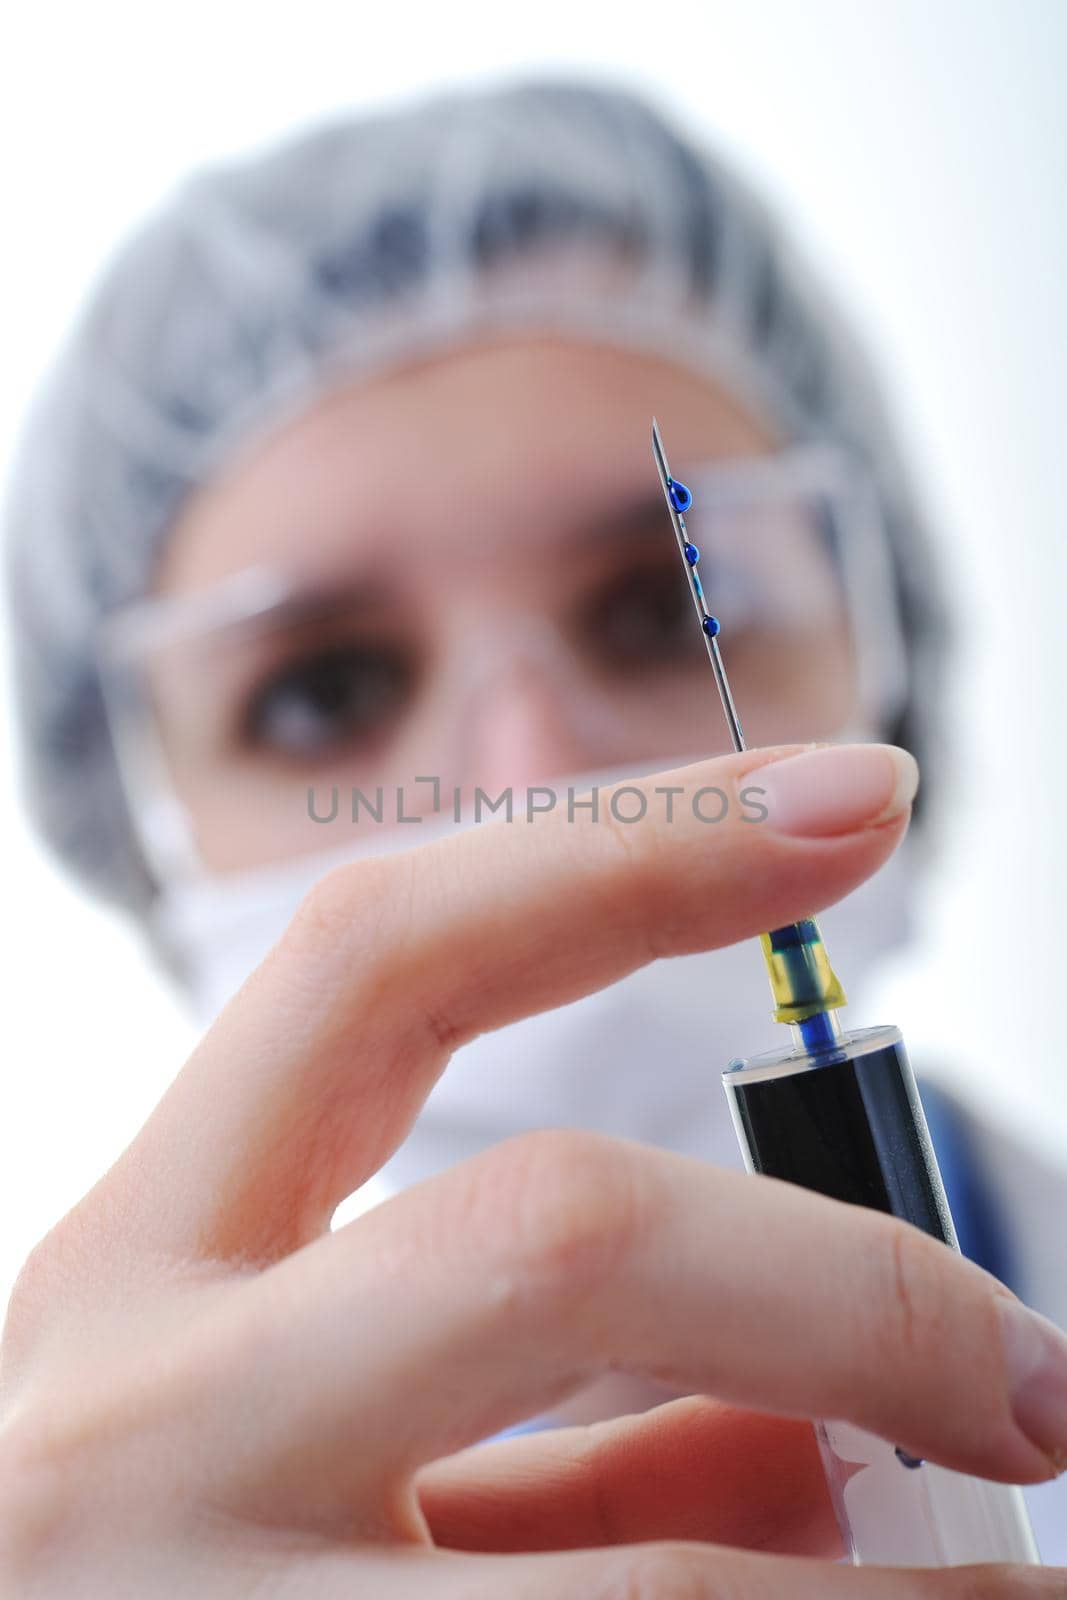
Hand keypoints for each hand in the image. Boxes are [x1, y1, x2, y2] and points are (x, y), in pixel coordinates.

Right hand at [2, 744, 1063, 1596]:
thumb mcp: (321, 1462)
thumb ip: (572, 1428)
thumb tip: (842, 1424)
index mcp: (139, 1258)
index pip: (387, 954)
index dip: (638, 843)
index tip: (856, 797)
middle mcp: (132, 1411)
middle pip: (554, 1229)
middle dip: (845, 1283)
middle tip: (1036, 1371)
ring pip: (656, 1569)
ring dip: (898, 1565)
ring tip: (1035, 1571)